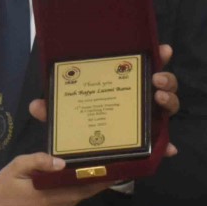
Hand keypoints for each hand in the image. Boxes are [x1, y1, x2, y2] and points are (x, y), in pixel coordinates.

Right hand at [0, 152, 106, 205]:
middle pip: (79, 197)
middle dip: (91, 184)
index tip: (113, 174)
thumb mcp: (18, 165)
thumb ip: (39, 162)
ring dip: (78, 190)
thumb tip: (62, 164)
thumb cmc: (4, 184)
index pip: (78, 190)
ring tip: (85, 175)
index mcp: (45, 197)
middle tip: (104, 170)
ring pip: (72, 202)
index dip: (96, 183)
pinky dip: (68, 198)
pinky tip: (65, 187)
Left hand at [27, 44, 181, 156]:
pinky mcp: (149, 142)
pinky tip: (169, 149)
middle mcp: (141, 98)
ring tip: (158, 98)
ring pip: (168, 106)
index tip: (163, 49)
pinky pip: (162, 144)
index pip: (144, 65)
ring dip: (169, 100)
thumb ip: (53, 109)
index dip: (158, 55)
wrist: (85, 156)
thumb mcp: (66, 113)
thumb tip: (36, 105)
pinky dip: (167, 146)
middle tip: (155, 79)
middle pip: (163, 83)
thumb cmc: (81, 122)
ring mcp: (148, 119)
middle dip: (166, 77)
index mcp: (124, 84)